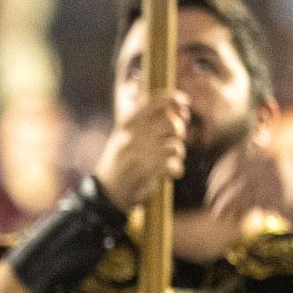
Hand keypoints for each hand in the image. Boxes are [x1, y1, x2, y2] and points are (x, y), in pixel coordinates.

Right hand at [92, 94, 187, 211]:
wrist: (107, 194)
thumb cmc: (120, 163)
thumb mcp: (125, 136)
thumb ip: (148, 122)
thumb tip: (180, 110)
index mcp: (127, 124)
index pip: (154, 102)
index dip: (173, 98)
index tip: (185, 102)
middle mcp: (133, 135)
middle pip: (171, 124)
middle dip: (179, 132)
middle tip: (173, 142)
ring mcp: (140, 153)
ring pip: (175, 146)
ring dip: (177, 154)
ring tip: (169, 161)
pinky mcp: (148, 171)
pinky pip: (174, 164)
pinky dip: (176, 170)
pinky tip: (170, 174)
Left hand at [205, 132, 292, 233]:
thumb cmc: (292, 194)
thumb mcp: (273, 177)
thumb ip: (253, 174)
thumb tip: (222, 178)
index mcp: (269, 155)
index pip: (237, 158)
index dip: (220, 171)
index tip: (211, 184)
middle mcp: (272, 164)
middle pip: (235, 173)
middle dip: (219, 188)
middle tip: (210, 202)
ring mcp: (276, 179)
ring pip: (240, 190)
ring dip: (225, 203)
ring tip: (217, 213)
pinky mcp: (280, 197)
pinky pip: (251, 204)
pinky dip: (239, 211)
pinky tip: (233, 218)